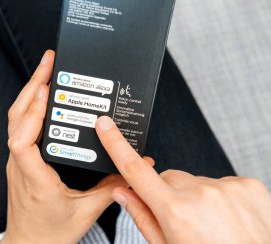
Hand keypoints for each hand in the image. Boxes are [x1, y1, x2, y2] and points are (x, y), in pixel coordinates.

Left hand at [1, 51, 126, 243]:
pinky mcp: (20, 161)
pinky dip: (29, 106)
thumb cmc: (51, 234)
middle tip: (48, 62)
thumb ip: (112, 188)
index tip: (47, 92)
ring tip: (45, 71)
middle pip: (16, 119)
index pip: (22, 142)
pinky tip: (40, 97)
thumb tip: (134, 170)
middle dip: (32, 86)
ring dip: (28, 92)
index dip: (32, 114)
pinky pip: (19, 127)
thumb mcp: (86, 212)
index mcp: (35, 179)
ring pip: (15, 120)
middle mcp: (21, 166)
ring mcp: (17, 162)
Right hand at [96, 116, 270, 243]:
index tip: (106, 126)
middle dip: (167, 192)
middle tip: (182, 218)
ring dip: (195, 195)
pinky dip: (219, 195)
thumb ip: (143, 217)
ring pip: (194, 180)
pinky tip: (226, 216)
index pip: (135, 170)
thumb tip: (123, 193)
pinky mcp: (247, 184)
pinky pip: (221, 181)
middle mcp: (200, 193)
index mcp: (175, 211)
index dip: (116, 144)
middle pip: (168, 177)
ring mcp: (226, 186)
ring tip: (209, 222)